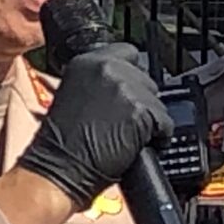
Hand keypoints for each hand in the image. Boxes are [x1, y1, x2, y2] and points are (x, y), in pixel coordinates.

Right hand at [15, 43, 174, 210]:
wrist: (59, 170)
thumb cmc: (61, 143)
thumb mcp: (73, 95)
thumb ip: (99, 83)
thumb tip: (124, 86)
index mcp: (87, 61)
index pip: (128, 53)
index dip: (132, 76)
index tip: (130, 92)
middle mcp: (107, 68)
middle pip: (145, 79)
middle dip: (140, 100)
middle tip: (125, 122)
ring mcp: (125, 88)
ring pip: (156, 102)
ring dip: (149, 120)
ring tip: (130, 136)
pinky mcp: (141, 111)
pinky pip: (164, 124)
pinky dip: (158, 138)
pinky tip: (140, 146)